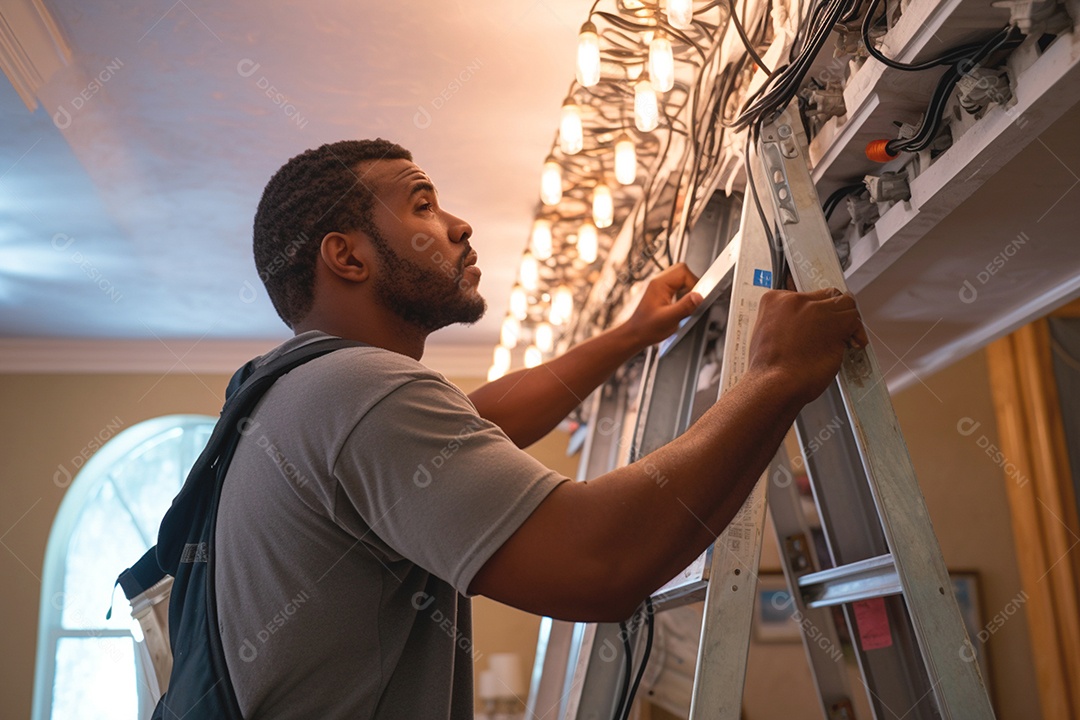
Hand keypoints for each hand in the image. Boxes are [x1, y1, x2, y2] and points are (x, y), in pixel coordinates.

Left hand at [623, 263, 702, 348]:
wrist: (636, 335)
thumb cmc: (646, 328)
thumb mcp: (669, 318)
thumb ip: (685, 306)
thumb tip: (699, 296)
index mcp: (659, 283)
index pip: (683, 272)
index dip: (693, 283)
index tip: (695, 297)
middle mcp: (659, 282)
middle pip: (683, 272)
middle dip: (692, 285)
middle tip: (692, 300)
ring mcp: (661, 286)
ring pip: (682, 279)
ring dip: (688, 290)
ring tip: (685, 304)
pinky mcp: (663, 293)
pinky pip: (678, 286)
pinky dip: (684, 294)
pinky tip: (681, 306)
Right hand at [748, 288, 867, 405]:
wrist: (773, 384)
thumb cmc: (769, 369)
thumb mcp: (766, 336)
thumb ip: (784, 323)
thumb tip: (801, 326)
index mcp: (774, 300)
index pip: (806, 294)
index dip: (816, 310)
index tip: (818, 321)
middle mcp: (795, 300)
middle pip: (827, 295)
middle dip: (833, 311)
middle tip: (835, 328)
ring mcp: (816, 310)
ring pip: (845, 304)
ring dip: (847, 320)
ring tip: (846, 336)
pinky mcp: (834, 323)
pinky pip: (854, 319)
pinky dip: (857, 332)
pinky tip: (853, 343)